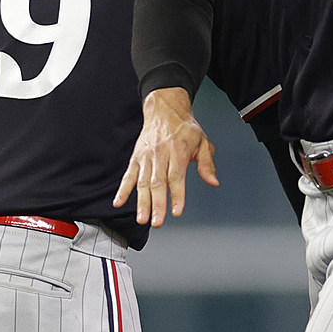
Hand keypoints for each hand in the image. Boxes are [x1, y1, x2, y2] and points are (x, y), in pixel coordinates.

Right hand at [112, 87, 217, 227]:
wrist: (164, 109)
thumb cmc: (184, 128)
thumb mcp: (202, 141)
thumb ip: (207, 163)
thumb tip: (213, 181)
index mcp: (178, 150)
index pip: (176, 176)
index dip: (177, 195)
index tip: (177, 211)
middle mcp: (160, 154)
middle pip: (158, 182)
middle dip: (157, 204)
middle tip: (157, 222)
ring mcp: (146, 157)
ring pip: (142, 182)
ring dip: (142, 202)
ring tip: (142, 219)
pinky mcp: (136, 158)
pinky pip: (128, 175)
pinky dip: (123, 190)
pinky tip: (119, 202)